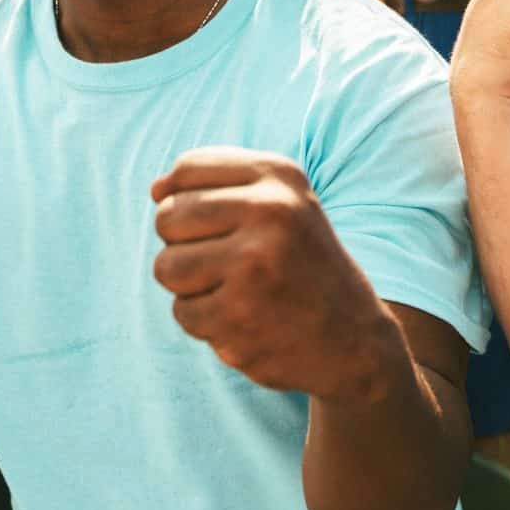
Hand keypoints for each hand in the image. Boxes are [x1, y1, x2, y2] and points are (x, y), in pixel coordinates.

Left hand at [152, 148, 400, 399]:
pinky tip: (244, 319)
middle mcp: (271, 212)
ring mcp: (254, 266)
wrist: (353, 340)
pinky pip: (183, 312)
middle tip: (225, 261)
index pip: (189, 169)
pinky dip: (206, 321)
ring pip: (166, 267)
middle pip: (168, 217)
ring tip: (233, 290)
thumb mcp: (283, 204)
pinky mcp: (238, 317)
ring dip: (189, 286)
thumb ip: (220, 185)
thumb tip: (155, 189)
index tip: (216, 222)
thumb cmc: (303, 264)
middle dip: (182, 243)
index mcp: (280, 176)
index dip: (184, 197)